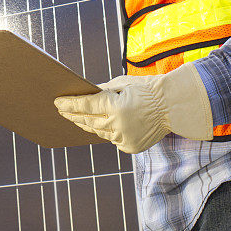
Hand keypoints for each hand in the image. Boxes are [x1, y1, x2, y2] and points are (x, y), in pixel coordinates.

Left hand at [54, 64, 212, 153]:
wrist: (172, 106)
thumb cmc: (147, 89)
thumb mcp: (123, 83)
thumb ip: (103, 91)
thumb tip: (86, 95)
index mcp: (115, 106)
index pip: (85, 105)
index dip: (69, 104)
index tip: (57, 102)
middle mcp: (117, 125)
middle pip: (87, 121)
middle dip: (73, 115)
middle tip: (61, 111)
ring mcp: (124, 138)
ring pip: (98, 132)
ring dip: (87, 124)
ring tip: (76, 118)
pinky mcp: (130, 147)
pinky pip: (111, 139)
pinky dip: (106, 131)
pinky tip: (99, 125)